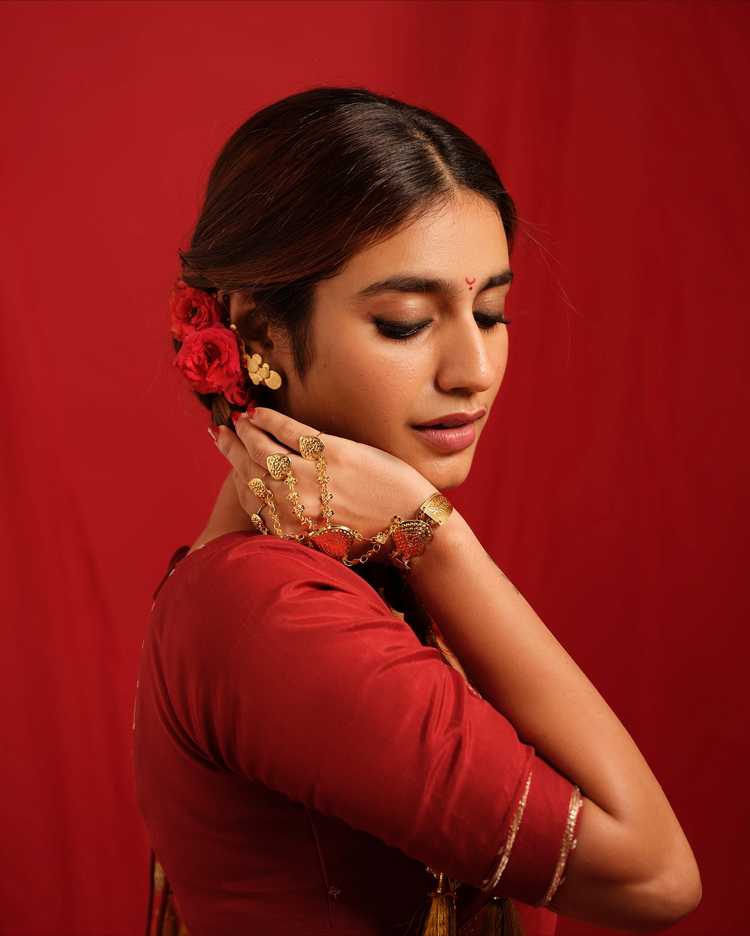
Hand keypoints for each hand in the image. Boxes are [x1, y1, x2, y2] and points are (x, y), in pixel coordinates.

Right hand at [213, 407, 436, 545]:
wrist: (414, 526)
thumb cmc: (373, 539)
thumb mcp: (325, 545)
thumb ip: (297, 530)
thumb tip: (277, 511)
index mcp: (288, 531)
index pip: (248, 500)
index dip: (236, 477)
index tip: (230, 462)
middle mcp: (292, 506)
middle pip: (248, 471)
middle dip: (232, 450)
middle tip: (222, 433)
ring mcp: (310, 478)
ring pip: (263, 449)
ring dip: (248, 431)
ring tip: (242, 421)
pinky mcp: (332, 454)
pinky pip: (289, 432)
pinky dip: (270, 420)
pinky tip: (260, 412)